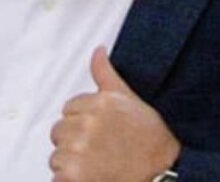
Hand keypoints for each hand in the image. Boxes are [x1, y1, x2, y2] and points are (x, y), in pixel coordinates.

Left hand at [49, 47, 180, 181]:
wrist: (162, 170)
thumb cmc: (149, 136)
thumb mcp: (128, 98)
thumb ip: (105, 73)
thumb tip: (98, 50)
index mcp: (98, 102)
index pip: (69, 109)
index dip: (83, 122)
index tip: (100, 131)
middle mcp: (87, 123)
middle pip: (59, 131)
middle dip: (74, 141)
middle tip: (100, 150)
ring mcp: (80, 149)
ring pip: (57, 155)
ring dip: (72, 162)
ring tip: (99, 164)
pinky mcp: (73, 174)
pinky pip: (57, 176)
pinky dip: (70, 180)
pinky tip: (92, 176)